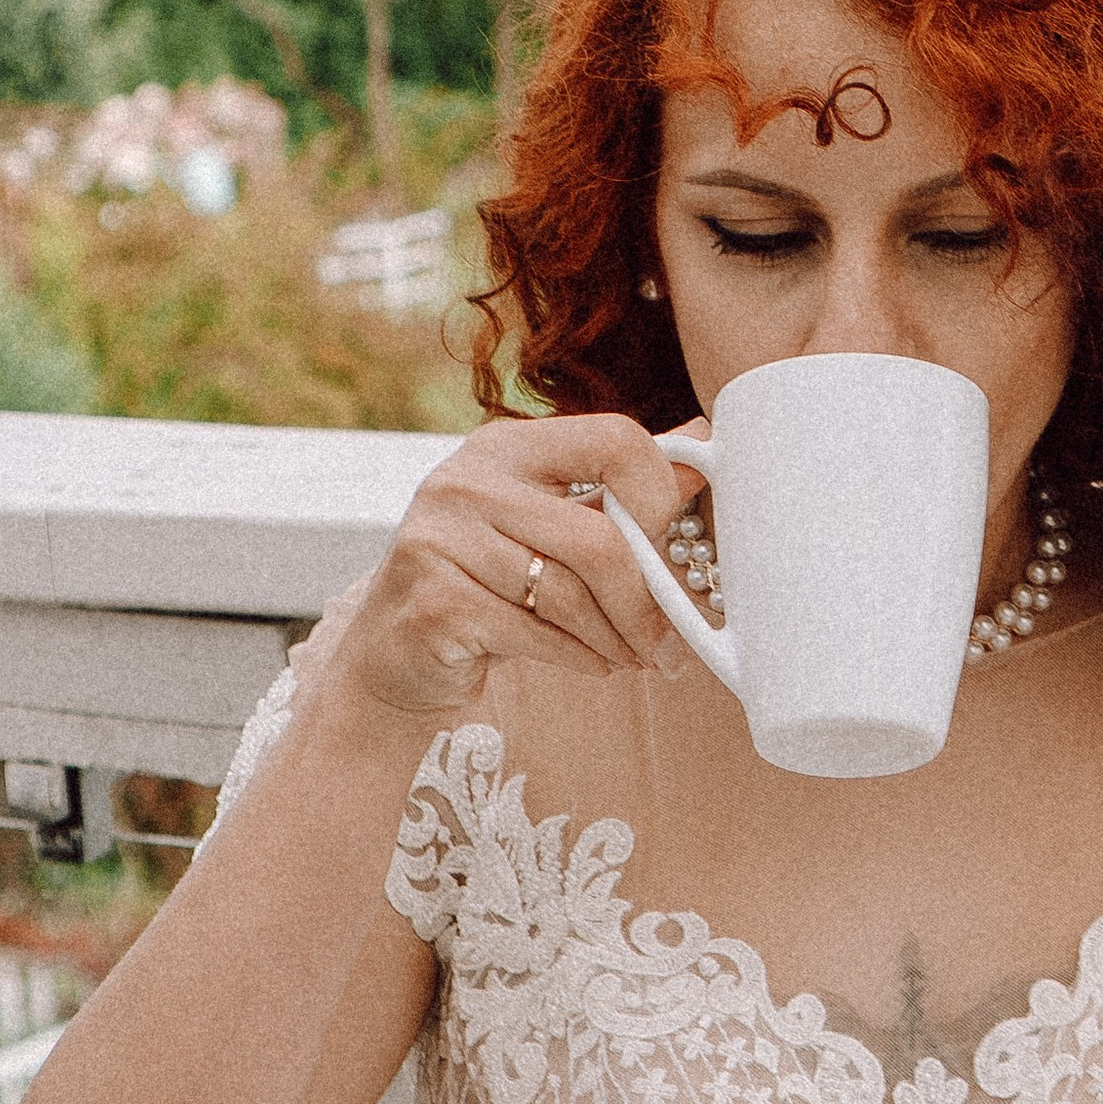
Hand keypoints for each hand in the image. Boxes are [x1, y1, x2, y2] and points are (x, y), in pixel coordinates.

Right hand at [331, 415, 698, 726]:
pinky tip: (593, 663)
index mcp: (508, 446)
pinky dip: (579, 656)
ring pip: (569, 594)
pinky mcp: (433, 602)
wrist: (397, 650)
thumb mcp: (555, 521)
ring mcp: (439, 539)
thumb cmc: (491, 580)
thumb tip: (705, 444)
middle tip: (669, 640)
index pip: (615, 439)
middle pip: (598, 538)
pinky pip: (535, 634)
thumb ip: (621, 488)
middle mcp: (466, 480)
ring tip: (635, 656)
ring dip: (616, 637)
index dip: (660, 495)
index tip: (670, 544)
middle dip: (646, 600)